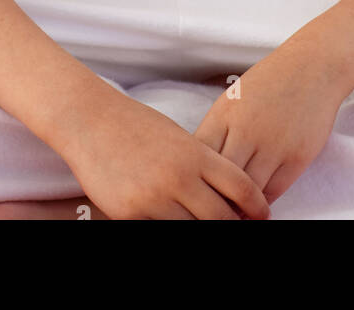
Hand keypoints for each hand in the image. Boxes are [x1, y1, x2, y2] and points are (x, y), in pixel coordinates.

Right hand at [60, 85, 270, 220]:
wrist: (91, 121)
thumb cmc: (137, 126)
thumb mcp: (178, 138)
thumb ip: (203, 164)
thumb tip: (230, 193)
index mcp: (195, 154)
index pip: (241, 187)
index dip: (258, 206)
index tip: (262, 215)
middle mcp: (178, 178)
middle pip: (222, 218)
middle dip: (233, 225)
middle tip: (236, 224)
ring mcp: (153, 199)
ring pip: (193, 231)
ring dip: (201, 228)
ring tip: (205, 221)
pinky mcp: (130, 215)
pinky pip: (161, 231)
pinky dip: (170, 227)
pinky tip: (173, 220)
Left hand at [192, 37, 349, 205]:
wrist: (313, 66)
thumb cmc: (268, 84)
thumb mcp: (234, 99)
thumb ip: (217, 132)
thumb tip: (200, 169)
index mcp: (224, 114)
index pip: (199, 159)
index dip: (195, 179)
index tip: (195, 190)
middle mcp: (246, 130)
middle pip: (221, 179)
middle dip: (215, 197)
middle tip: (212, 208)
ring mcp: (273, 145)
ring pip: (247, 192)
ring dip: (240, 205)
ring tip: (234, 211)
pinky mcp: (297, 157)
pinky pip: (273, 192)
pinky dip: (262, 202)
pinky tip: (256, 203)